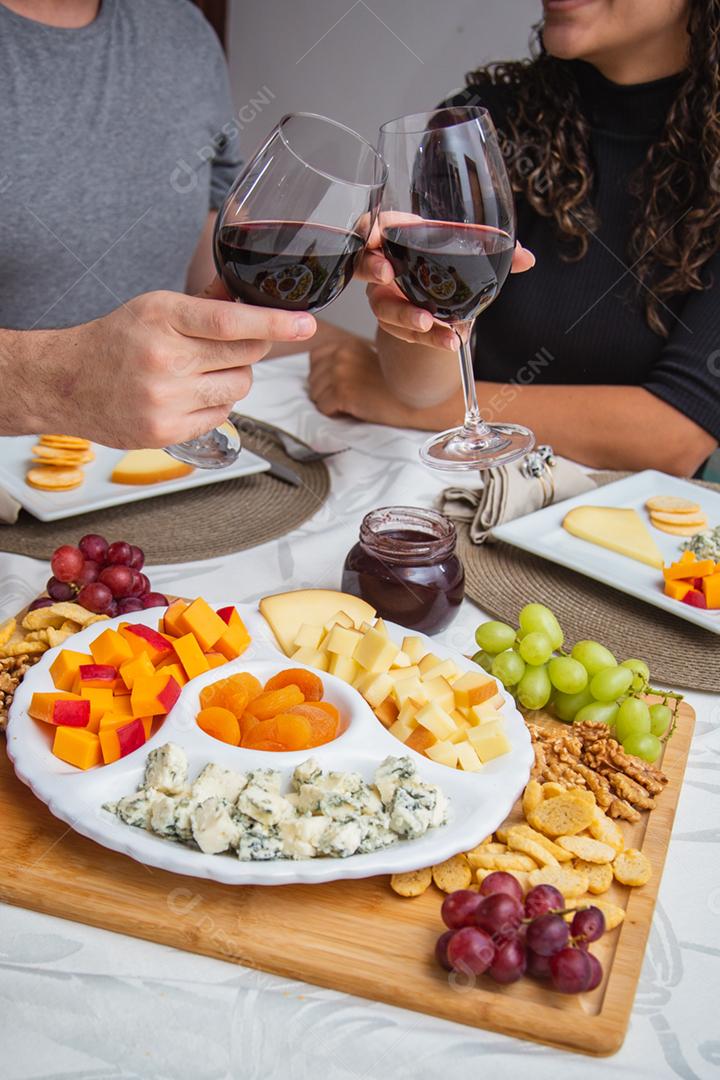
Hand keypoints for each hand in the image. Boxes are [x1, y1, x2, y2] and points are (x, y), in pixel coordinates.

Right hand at [56, 289, 315, 447]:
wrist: (66, 382)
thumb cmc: (114, 341)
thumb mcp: (154, 307)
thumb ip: (204, 303)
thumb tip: (250, 295)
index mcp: (161, 318)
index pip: (231, 322)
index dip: (274, 323)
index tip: (306, 324)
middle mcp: (164, 359)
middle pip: (244, 357)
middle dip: (249, 349)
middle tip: (225, 346)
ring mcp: (165, 399)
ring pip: (238, 388)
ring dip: (231, 378)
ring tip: (199, 372)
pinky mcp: (166, 431)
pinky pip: (221, 416)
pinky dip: (214, 405)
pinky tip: (187, 395)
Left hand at [309, 336, 414, 425]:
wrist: (415, 398)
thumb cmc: (397, 384)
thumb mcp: (371, 360)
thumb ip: (349, 359)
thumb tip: (328, 370)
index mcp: (348, 344)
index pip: (316, 356)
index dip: (323, 373)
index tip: (338, 383)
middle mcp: (341, 355)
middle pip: (313, 377)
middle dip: (324, 390)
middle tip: (345, 397)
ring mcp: (340, 373)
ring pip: (315, 394)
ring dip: (329, 402)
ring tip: (349, 404)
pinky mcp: (343, 392)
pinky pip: (323, 407)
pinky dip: (334, 413)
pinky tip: (351, 410)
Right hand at [356, 224, 534, 348]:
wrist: (444, 297)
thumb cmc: (446, 262)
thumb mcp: (468, 251)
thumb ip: (494, 251)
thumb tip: (526, 258)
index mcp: (399, 238)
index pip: (373, 226)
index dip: (369, 230)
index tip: (374, 236)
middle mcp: (385, 267)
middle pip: (364, 266)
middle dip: (373, 268)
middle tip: (388, 274)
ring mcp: (387, 298)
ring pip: (383, 308)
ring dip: (405, 316)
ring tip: (428, 323)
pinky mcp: (397, 325)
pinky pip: (405, 333)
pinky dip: (429, 338)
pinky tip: (449, 340)